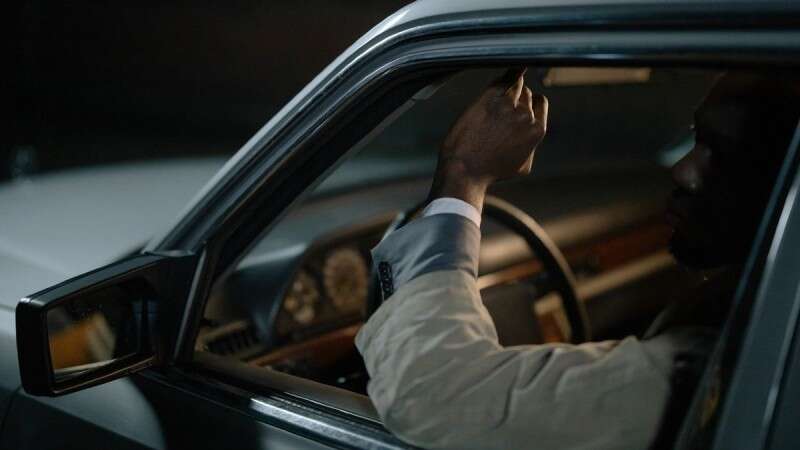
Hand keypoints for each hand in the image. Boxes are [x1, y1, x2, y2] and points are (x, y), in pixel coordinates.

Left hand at [430, 68, 548, 210]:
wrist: (465, 171)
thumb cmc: (490, 172)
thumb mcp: (522, 166)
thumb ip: (531, 145)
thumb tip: (531, 133)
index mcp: (537, 130)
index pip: (539, 103)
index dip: (528, 103)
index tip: (517, 105)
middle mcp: (526, 115)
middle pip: (525, 93)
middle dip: (513, 98)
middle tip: (496, 112)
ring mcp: (508, 104)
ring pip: (514, 83)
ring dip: (506, 87)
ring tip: (494, 97)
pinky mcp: (489, 97)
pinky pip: (504, 76)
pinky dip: (510, 69)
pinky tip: (513, 61)